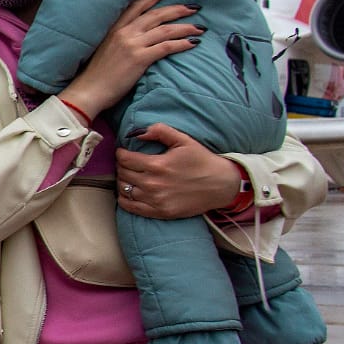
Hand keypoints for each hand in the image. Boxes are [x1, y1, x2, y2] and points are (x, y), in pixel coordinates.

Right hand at [56, 0, 199, 119]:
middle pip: (157, 15)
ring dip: (186, 27)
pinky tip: (193, 43)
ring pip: (165, 29)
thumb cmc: (96, 74)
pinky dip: (182, 43)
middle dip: (178, 9)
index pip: (137, 6)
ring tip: (200, 27)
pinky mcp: (139, 58)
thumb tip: (139, 37)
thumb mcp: (106, 48)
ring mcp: (132, 44)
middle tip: (194, 7)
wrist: (89, 90)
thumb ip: (121, 38)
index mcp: (115, 28)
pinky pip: (166, 46)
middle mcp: (124, 32)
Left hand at [116, 124, 243, 219]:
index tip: (124, 152)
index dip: (121, 153)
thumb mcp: (183, 140)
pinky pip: (129, 207)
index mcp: (157, 165)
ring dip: (123, 181)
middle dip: (121, 166)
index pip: (124, 159)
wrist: (222, 185)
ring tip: (129, 176)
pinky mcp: (159, 212)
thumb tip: (137, 132)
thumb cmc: (202, 161)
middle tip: (128, 163)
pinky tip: (129, 191)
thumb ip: (160, 131)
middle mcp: (153, 184)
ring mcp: (155, 200)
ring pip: (123, 189)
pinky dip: (124, 198)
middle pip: (122, 173)